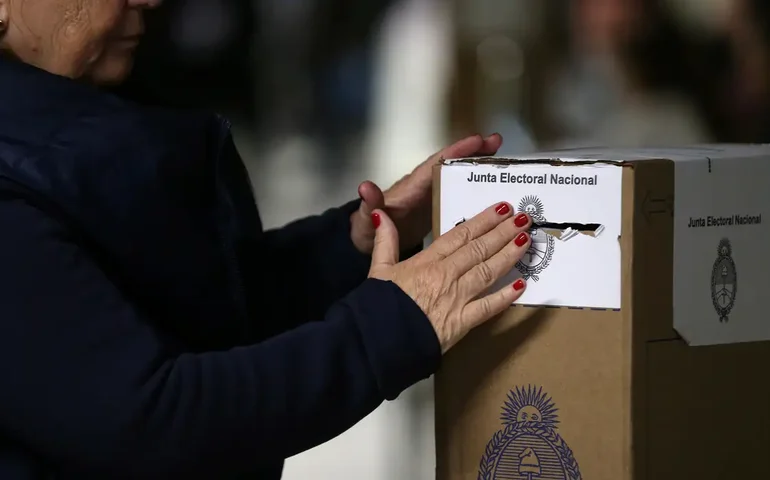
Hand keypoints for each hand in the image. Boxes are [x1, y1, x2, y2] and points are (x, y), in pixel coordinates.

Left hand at [350, 134, 502, 254]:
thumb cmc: (366, 228)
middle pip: (453, 165)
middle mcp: (425, 187)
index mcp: (412, 187)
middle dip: (474, 152)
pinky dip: (476, 193)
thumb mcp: (367, 218)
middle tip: (498, 141)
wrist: (365, 242)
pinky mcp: (437, 210)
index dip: (457, 150)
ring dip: (479, 170)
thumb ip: (371, 203)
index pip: (436, 163)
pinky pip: (460, 197)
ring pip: (459, 179)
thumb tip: (365, 186)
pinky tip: (495, 198)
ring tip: (504, 164)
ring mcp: (432, 198)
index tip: (478, 140)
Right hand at [367, 201, 531, 352]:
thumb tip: (380, 214)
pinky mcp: (462, 322)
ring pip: (488, 271)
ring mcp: (456, 298)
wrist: (378, 340)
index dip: (484, 220)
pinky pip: (488, 307)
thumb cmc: (378, 306)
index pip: (461, 235)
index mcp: (427, 261)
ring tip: (526, 240)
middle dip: (503, 232)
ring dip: (509, 255)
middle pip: (479, 248)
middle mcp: (446, 275)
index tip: (502, 209)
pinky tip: (521, 285)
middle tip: (524, 218)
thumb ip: (384, 240)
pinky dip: (505, 296)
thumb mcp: (378, 268)